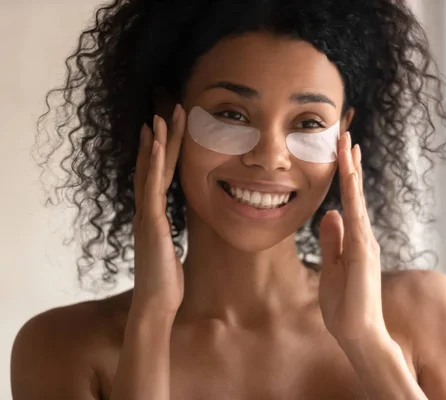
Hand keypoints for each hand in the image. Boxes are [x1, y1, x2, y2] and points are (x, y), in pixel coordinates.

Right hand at [132, 104, 185, 317]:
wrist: (156, 305)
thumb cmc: (165, 283)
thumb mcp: (170, 253)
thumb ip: (170, 239)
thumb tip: (174, 234)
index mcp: (152, 217)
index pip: (155, 178)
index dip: (157, 154)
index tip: (161, 131)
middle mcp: (146, 212)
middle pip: (151, 168)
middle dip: (159, 139)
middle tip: (164, 112)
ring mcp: (147, 216)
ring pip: (150, 172)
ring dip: (156, 143)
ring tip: (160, 117)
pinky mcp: (151, 223)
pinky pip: (153, 187)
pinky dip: (153, 164)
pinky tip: (157, 144)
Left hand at [318, 131, 386, 343]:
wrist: (358, 335)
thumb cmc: (345, 307)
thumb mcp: (331, 268)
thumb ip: (332, 242)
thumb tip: (330, 214)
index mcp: (355, 240)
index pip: (348, 200)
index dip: (345, 175)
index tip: (341, 150)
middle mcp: (363, 237)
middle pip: (354, 193)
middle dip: (349, 163)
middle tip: (345, 133)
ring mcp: (365, 243)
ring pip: (356, 199)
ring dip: (351, 170)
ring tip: (347, 143)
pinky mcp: (362, 253)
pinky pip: (356, 217)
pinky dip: (353, 194)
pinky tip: (350, 175)